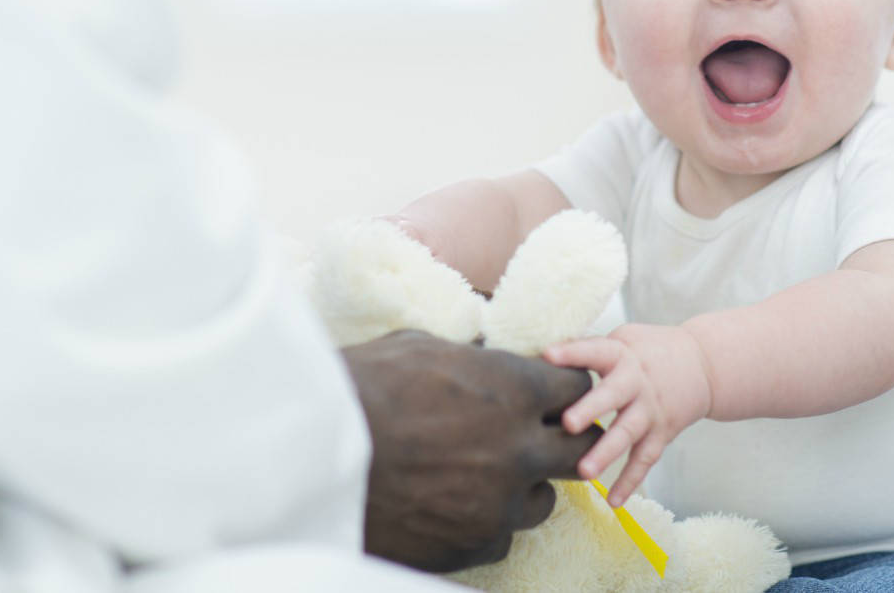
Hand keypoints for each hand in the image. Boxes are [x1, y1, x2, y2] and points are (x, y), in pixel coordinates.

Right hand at [342, 330, 598, 572]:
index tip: (552, 395)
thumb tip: (483, 355)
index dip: (564, 390)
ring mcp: (499, 504)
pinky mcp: (474, 545)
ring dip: (524, 487)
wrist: (311, 457)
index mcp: (512, 390)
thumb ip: (468, 359)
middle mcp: (520, 450)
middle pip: (582, 450)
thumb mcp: (419, 348)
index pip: (576, 389)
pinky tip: (455, 507)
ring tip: (486, 476)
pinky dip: (486, 523)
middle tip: (544, 438)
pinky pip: (503, 538)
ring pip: (543, 501)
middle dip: (567, 440)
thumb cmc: (358, 389)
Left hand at [542, 323, 711, 506]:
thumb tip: (539, 356)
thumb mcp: (623, 339)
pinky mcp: (661, 434)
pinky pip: (644, 460)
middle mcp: (637, 383)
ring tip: (584, 472)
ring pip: (628, 433)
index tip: (548, 355)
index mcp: (622, 355)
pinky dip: (630, 481)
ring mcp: (650, 411)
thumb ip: (587, 348)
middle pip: (613, 395)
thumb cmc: (649, 351)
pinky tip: (613, 501)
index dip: (572, 352)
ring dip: (607, 453)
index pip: (596, 350)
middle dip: (590, 409)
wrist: (704, 365)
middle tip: (568, 423)